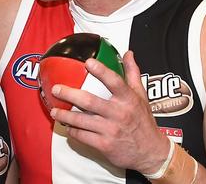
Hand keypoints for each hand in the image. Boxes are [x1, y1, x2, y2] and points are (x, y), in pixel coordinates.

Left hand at [49, 50, 170, 173]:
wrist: (151, 152)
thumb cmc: (144, 122)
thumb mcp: (142, 96)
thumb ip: (133, 74)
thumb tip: (128, 54)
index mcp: (129, 100)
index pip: (115, 82)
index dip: (101, 71)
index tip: (88, 62)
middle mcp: (119, 114)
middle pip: (89, 101)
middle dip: (69, 94)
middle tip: (56, 89)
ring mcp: (111, 130)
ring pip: (81, 121)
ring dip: (65, 115)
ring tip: (54, 110)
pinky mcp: (105, 145)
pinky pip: (83, 136)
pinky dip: (72, 131)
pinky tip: (67, 126)